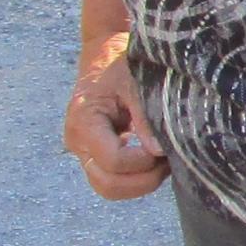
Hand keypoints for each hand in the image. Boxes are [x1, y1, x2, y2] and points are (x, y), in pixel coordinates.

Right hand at [66, 48, 167, 198]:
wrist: (104, 57)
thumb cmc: (120, 65)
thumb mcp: (134, 82)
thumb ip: (145, 117)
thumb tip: (158, 151)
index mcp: (84, 121)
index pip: (113, 160)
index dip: (143, 162)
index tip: (164, 148)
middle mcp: (77, 142)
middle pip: (108, 185)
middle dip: (143, 180)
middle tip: (167, 161)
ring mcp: (82, 152)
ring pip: (109, 189)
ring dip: (139, 183)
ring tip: (162, 162)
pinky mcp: (92, 156)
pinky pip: (111, 181)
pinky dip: (134, 179)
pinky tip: (152, 160)